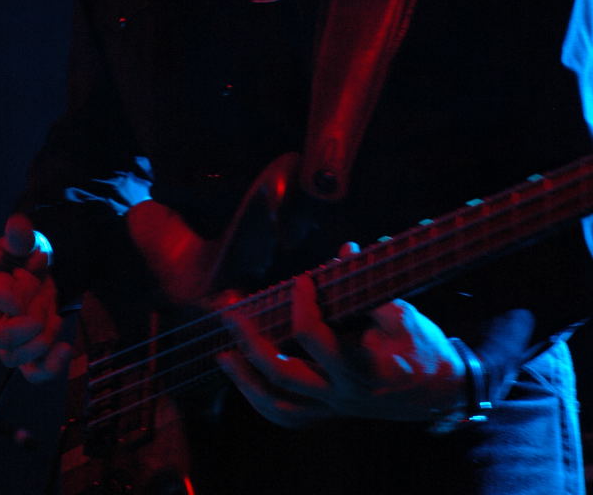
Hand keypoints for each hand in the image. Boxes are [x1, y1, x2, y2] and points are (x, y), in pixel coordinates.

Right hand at [0, 214, 71, 382]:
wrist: (36, 272)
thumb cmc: (24, 257)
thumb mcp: (23, 241)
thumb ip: (20, 235)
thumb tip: (18, 223)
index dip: (22, 289)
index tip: (35, 275)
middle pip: (4, 338)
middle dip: (32, 320)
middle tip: (48, 299)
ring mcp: (13, 338)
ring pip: (16, 358)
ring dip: (43, 339)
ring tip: (56, 316)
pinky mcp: (31, 350)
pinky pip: (34, 372)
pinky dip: (50, 367)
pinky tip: (66, 349)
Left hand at [217, 246, 464, 427]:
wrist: (441, 393)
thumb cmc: (423, 348)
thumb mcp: (403, 313)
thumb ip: (370, 285)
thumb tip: (344, 249)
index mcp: (363, 369)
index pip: (317, 338)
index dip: (303, 305)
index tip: (301, 279)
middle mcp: (343, 395)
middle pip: (285, 375)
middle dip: (252, 344)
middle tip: (232, 315)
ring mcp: (335, 409)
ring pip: (280, 405)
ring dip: (246, 381)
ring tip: (224, 355)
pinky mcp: (331, 413)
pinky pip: (290, 416)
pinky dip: (262, 400)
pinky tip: (244, 380)